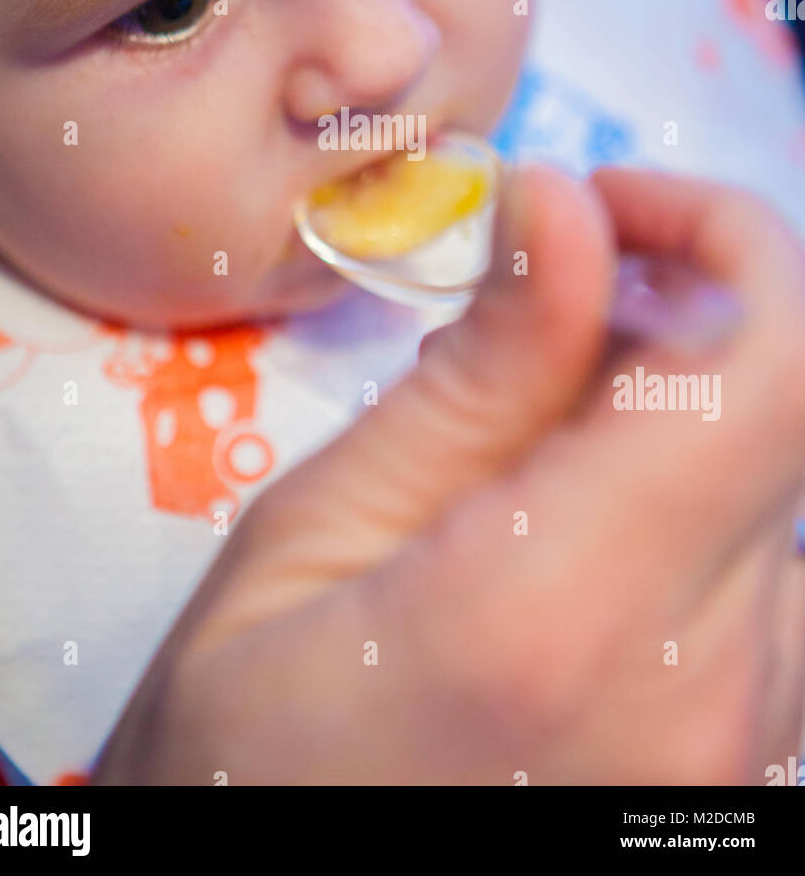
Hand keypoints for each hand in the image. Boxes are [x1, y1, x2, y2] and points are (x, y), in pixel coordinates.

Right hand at [91, 167, 804, 784]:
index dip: (727, 236)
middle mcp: (703, 693)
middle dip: (678, 319)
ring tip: (527, 442)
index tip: (607, 206)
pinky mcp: (739, 782)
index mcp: (566, 610)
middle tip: (533, 310)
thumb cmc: (234, 752)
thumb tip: (564, 202)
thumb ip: (475, 377)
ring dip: (681, 424)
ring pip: (773, 506)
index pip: (773, 364)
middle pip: (778, 421)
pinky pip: (762, 602)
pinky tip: (570, 541)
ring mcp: (739, 758)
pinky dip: (689, 520)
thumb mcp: (315, 537)